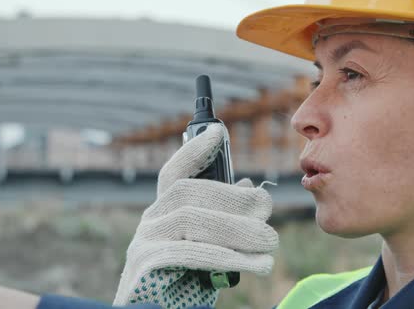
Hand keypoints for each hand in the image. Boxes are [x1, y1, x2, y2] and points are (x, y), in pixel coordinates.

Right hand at [113, 124, 277, 306]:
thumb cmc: (187, 283)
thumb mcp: (210, 247)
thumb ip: (223, 218)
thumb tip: (248, 186)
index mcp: (163, 212)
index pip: (174, 173)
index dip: (194, 150)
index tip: (218, 131)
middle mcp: (149, 221)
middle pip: (190, 193)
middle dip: (233, 198)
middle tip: (266, 209)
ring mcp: (142, 242)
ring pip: (193, 220)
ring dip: (238, 230)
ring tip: (270, 242)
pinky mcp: (144, 266)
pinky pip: (191, 253)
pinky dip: (227, 256)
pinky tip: (255, 263)